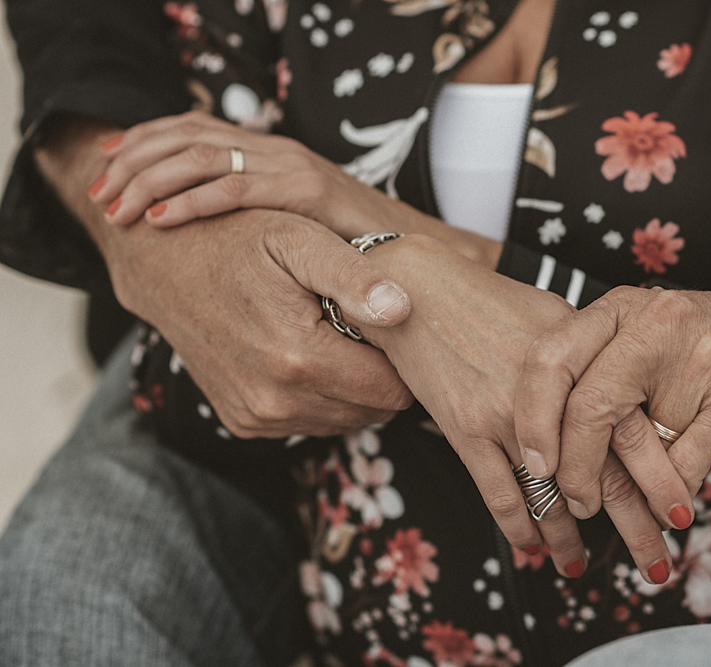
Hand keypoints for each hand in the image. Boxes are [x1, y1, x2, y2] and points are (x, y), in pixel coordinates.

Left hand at [90, 111, 502, 268]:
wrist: (412, 250)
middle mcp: (275, 148)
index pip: (191, 129)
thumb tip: (206, 233)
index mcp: (267, 151)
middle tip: (102, 196)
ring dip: (151, 181)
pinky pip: (236, 186)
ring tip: (119, 210)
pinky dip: (191, 201)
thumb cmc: (350, 247)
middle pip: (186, 136)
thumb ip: (253, 216)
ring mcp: (291, 165)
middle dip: (133, 162)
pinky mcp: (305, 190)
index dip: (142, 143)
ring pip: (201, 157)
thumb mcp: (290, 225)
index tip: (107, 169)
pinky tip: (162, 220)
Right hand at [110, 208, 419, 437]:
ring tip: (333, 335)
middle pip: (372, 411)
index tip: (391, 325)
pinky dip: (319, 395)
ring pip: (344, 420)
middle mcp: (277, 401)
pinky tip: (306, 352)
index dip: (402, 358)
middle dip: (379, 374)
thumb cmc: (239, 239)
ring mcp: (257, 417)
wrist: (163, 261)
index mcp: (299, 359)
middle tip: (362, 326)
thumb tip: (403, 311)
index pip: (393, 390)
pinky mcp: (243, 422)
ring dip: (350, 386)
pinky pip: (309, 422)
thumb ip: (355, 276)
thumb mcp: (299, 239)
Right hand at [352, 234, 675, 583]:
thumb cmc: (488, 299)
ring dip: (568, 540)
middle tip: (656, 568)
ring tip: (582, 568)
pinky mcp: (465, 428)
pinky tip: (530, 548)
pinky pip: (497, 493)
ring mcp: (507, 414)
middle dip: (634, 529)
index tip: (679, 516)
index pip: (636, 435)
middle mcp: (552, 397)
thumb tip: (626, 392)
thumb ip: (591, 359)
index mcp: (583, 365)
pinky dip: (517, 526)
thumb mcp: (553, 316)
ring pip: (549, 495)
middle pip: (603, 476)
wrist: (417, 289)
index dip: (661, 483)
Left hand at [515, 256, 710, 524]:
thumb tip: (547, 443)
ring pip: (640, 442)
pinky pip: (686, 460)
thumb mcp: (647, 332)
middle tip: (574, 499)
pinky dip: (672, 493)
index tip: (531, 462)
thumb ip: (600, 370)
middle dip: (574, 466)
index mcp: (621, 308)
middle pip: (589, 405)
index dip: (532, 417)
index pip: (551, 358)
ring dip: (628, 491)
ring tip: (628, 513)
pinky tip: (672, 508)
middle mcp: (655, 325)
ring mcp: (700, 359)